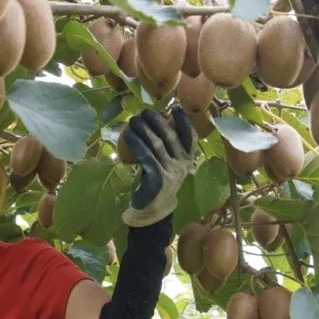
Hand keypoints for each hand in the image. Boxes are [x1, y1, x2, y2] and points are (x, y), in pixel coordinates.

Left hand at [121, 107, 196, 226]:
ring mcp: (170, 173)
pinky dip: (136, 143)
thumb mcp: (168, 166)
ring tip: (133, 120)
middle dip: (157, 121)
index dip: (184, 122)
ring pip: (156, 145)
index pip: (190, 138)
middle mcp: (182, 166)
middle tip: (144, 112)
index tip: (176, 108)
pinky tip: (128, 135)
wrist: (153, 211)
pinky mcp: (157, 179)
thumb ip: (168, 149)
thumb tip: (158, 123)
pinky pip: (145, 156)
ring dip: (143, 129)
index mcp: (187, 161)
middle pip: (170, 137)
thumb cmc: (159, 183)